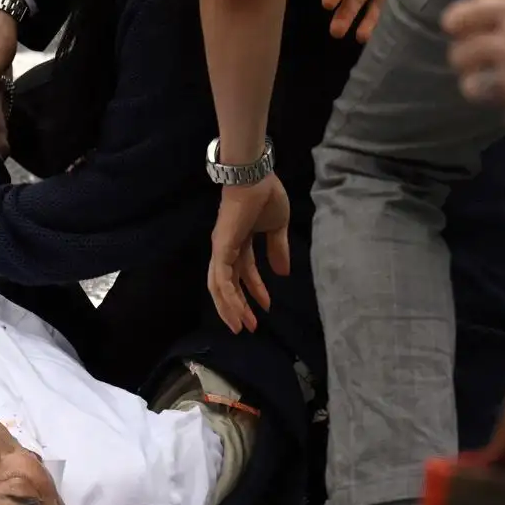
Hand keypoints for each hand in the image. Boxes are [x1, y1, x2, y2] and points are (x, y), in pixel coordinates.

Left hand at [207, 175, 292, 333]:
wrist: (256, 177)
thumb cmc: (266, 196)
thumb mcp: (277, 228)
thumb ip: (278, 250)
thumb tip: (283, 273)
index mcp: (239, 243)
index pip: (245, 273)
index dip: (255, 291)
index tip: (266, 307)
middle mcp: (226, 249)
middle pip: (229, 285)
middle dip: (238, 306)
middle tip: (249, 327)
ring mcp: (221, 250)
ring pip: (220, 287)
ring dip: (231, 308)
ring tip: (243, 326)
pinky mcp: (221, 249)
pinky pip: (221, 280)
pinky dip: (228, 297)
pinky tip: (238, 311)